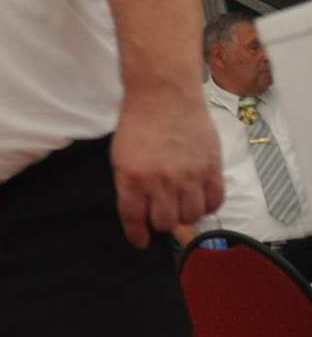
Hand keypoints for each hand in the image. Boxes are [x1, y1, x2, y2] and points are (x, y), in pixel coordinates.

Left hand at [113, 85, 223, 247]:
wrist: (164, 95)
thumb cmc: (139, 124)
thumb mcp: (121, 156)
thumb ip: (130, 186)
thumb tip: (141, 213)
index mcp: (132, 177)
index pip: (134, 219)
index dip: (137, 235)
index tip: (140, 240)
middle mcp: (161, 181)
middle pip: (166, 223)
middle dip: (161, 223)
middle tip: (160, 214)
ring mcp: (189, 175)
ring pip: (192, 216)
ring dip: (185, 214)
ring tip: (180, 203)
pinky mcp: (212, 168)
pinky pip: (215, 201)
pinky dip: (207, 205)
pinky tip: (199, 197)